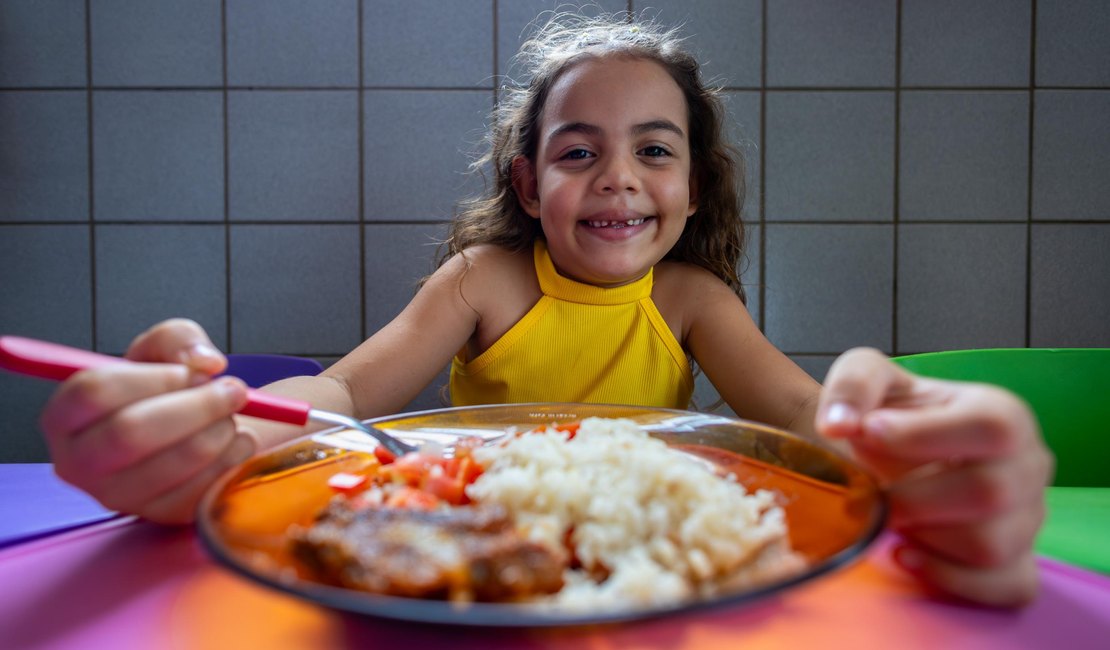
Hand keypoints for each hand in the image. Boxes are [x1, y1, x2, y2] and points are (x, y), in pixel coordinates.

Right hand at [39, 319, 255, 524]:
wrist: (193, 432)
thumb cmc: (167, 389)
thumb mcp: (163, 349)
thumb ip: (177, 339)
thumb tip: (205, 363)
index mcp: (64, 416)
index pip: (93, 392)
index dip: (151, 378)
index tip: (188, 373)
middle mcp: (79, 463)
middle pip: (130, 433)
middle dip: (197, 406)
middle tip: (234, 390)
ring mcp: (116, 497)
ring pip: (173, 463)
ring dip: (220, 431)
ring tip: (231, 416)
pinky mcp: (158, 516)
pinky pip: (201, 489)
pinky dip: (232, 458)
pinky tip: (237, 441)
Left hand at [816, 347, 1052, 606]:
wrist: (884, 454)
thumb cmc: (885, 413)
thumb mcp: (866, 379)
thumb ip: (852, 386)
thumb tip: (838, 426)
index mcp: (1001, 413)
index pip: (989, 427)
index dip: (925, 434)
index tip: (869, 433)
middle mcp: (1027, 465)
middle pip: (989, 493)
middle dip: (912, 498)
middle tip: (872, 493)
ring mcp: (1028, 518)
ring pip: (990, 545)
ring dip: (924, 537)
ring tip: (891, 517)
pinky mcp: (1017, 562)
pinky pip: (1005, 585)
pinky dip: (950, 577)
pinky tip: (905, 553)